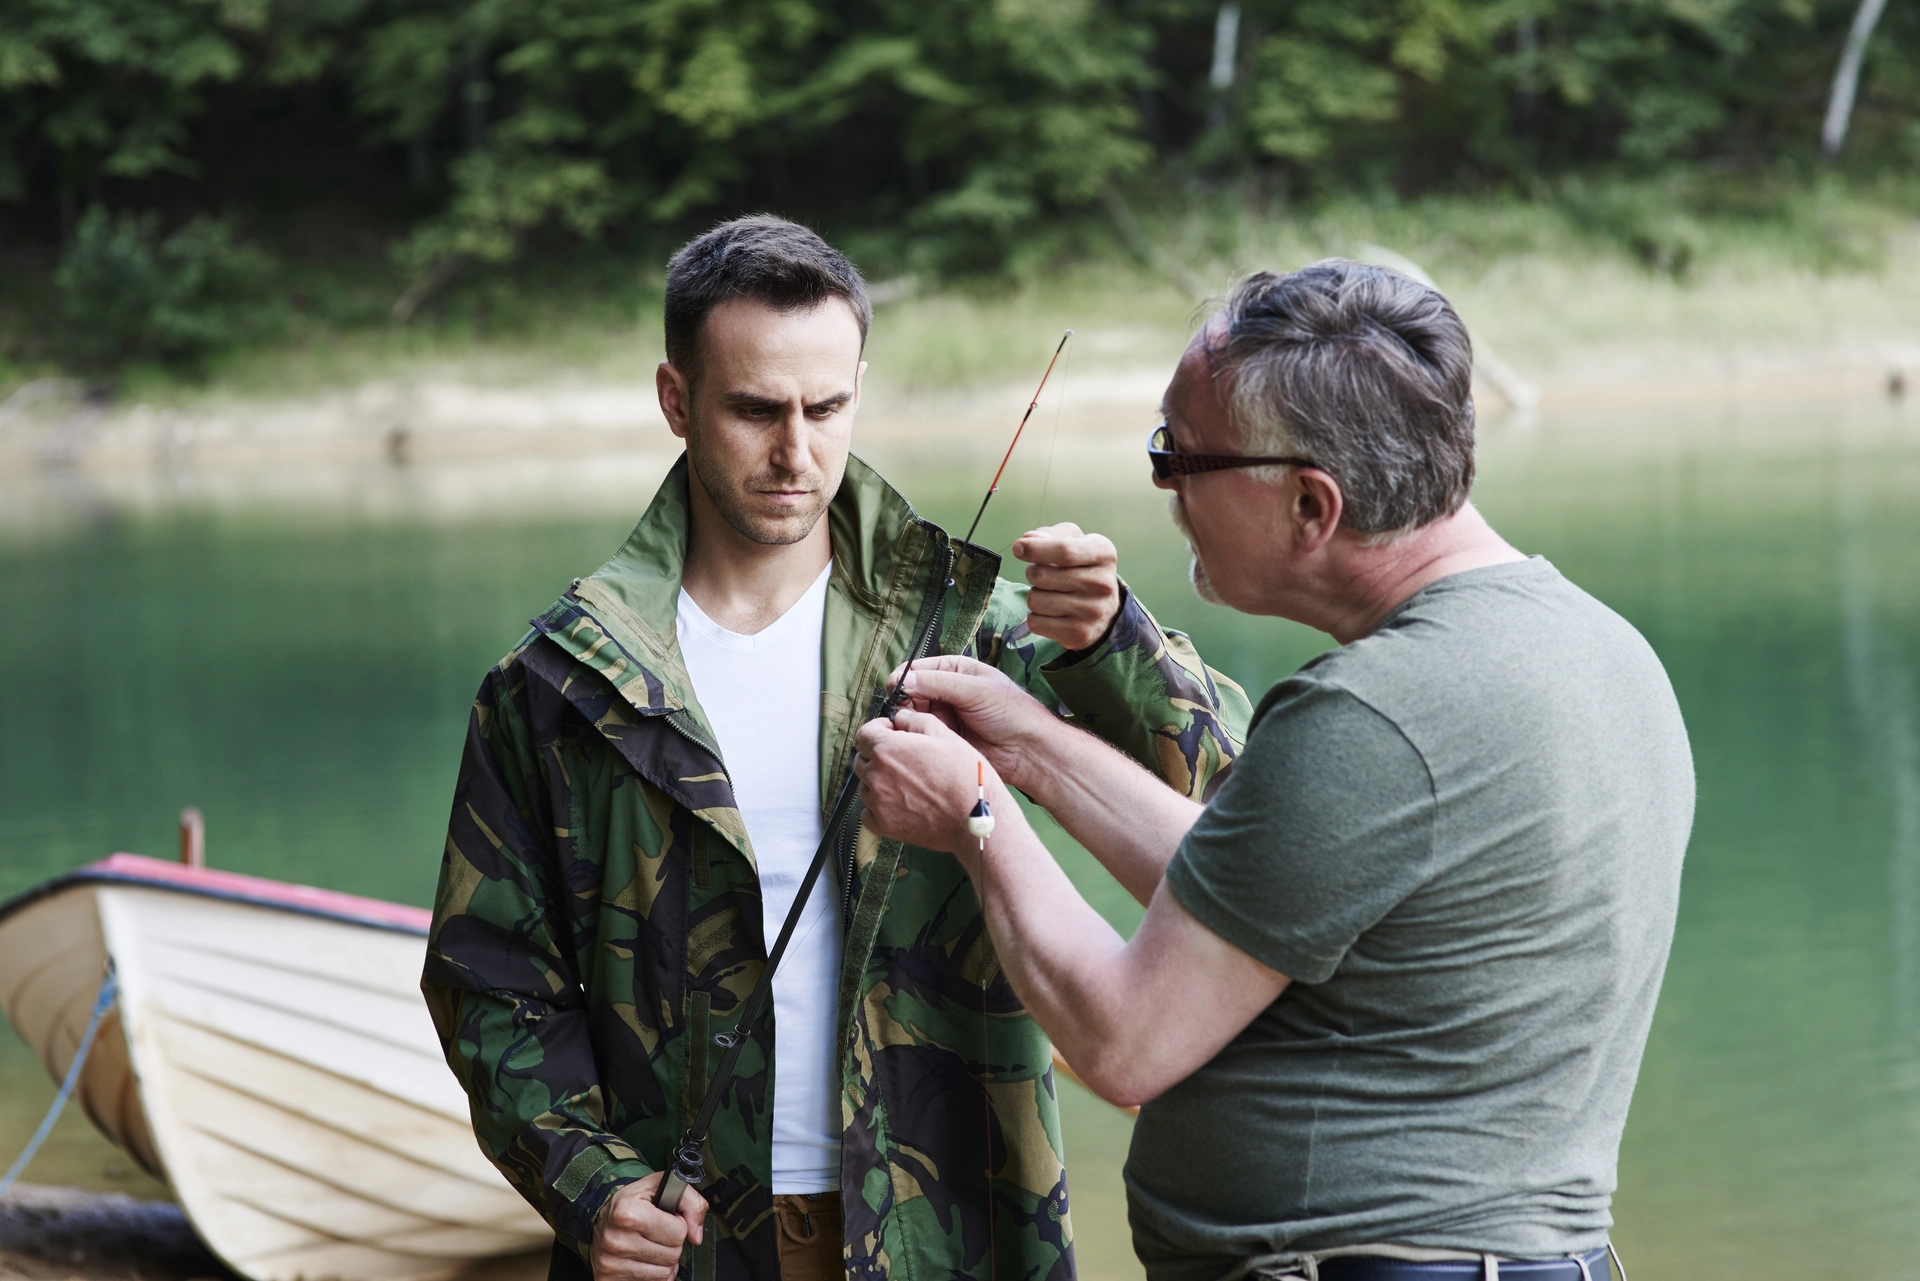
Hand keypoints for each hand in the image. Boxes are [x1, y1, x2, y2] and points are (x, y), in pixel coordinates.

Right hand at [593, 1173, 706, 1280]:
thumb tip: (696, 1236)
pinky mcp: (609, 1279)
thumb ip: (689, 1202)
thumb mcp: (659, 1187)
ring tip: (652, 1246)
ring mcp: (611, 1263)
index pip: (678, 1232)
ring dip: (664, 1260)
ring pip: (665, 1273)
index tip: (666, 1219)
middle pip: (673, 1255)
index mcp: (628, 1213)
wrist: (599, 1221)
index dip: (678, 1224)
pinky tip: (645, 1260)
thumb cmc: (632, 1203)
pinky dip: (654, 1274)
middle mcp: (617, 1240)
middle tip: (658, 1234)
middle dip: (672, 1243)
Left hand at [855, 709, 1011, 860]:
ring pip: (866, 786)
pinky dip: (878, 807)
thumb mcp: (945, 735)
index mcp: (887, 749)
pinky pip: (868, 813)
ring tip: (907, 783)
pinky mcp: (884, 826)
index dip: (878, 730)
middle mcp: (877, 776)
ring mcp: (878, 804)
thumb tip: (900, 718)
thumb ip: (915, 720)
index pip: (863, 734)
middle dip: (878, 755)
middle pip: (862, 760)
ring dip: (879, 781)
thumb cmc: (965, 776)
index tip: (891, 733)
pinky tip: (899, 803)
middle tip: (903, 759)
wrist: (976, 818)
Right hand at [885, 655, 1058, 792]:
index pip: (918, 669)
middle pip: (911, 691)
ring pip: (913, 713)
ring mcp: (944, 714)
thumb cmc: (1010, 712)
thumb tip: (903, 681)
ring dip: (909, 719)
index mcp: (955, 669)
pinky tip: (919, 739)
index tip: (895, 691)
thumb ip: (938, 683)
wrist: (1027, 750)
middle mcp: (946, 690)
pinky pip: (921, 733)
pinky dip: (916, 735)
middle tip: (904, 713)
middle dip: (904, 701)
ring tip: (914, 727)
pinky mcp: (944, 737)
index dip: (904, 679)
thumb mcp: (974, 690)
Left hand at [1012, 522, 1120, 651]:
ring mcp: (1092, 612)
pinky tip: (1051, 613)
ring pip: (1035, 600)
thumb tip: (1026, 541)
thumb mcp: (1073, 542)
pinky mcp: (1079, 634)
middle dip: (1032, 573)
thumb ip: (1049, 536)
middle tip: (1041, 575)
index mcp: (1103, 553)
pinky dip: (1035, 616)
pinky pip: (1035, 623)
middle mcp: (1102, 583)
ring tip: (1050, 594)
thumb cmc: (1081, 567)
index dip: (1036, 549)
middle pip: (1043, 576)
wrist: (1105, 609)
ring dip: (1034, 596)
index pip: (1065, 551)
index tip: (1017, 548)